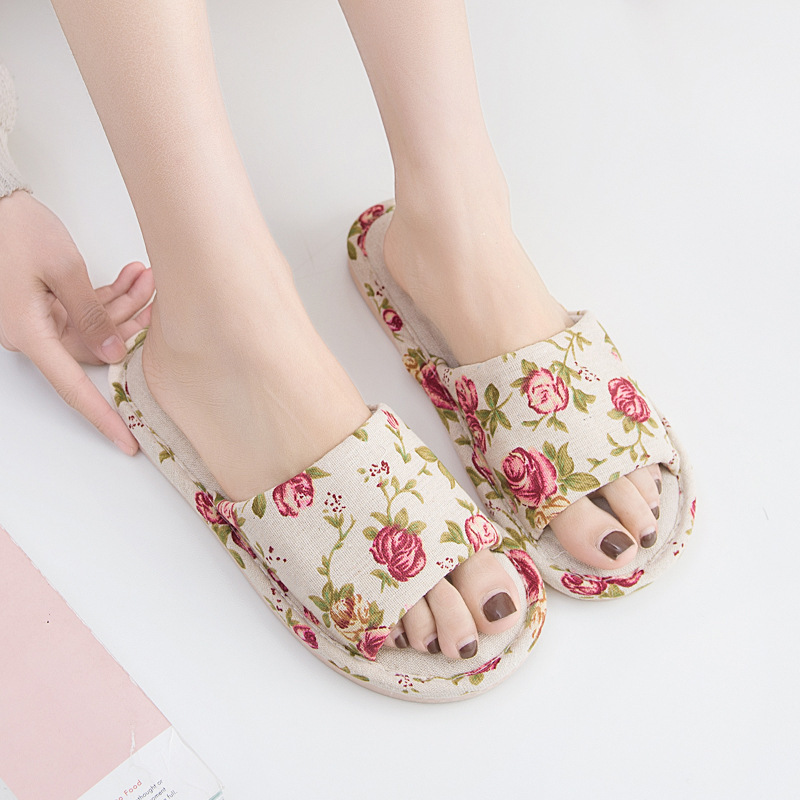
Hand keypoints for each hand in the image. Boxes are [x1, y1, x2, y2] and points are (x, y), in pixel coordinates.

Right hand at [0, 190, 153, 453]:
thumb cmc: (14, 228)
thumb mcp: (62, 268)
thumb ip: (92, 314)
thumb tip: (113, 352)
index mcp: (31, 333)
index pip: (74, 387)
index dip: (103, 416)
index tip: (126, 441)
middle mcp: (33, 333)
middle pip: (94, 347)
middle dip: (129, 324)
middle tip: (157, 298)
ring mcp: (38, 319)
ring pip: (93, 327)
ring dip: (122, 304)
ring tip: (146, 276)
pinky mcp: (44, 303)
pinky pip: (82, 310)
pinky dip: (106, 296)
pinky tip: (130, 277)